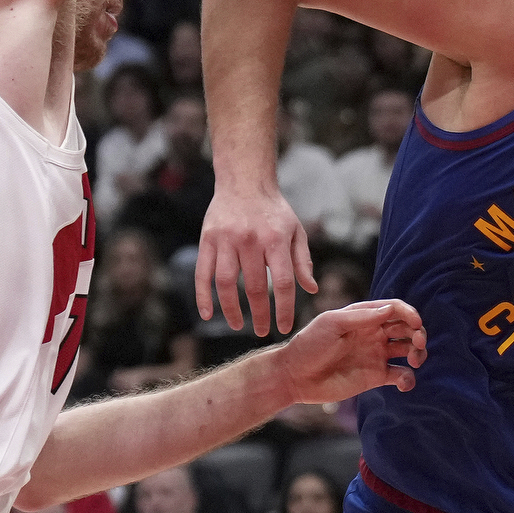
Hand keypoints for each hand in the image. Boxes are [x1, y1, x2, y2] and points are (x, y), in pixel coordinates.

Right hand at [199, 185, 319, 333]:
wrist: (244, 181)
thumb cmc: (274, 210)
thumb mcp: (296, 232)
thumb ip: (302, 261)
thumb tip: (312, 290)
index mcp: (275, 239)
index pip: (282, 283)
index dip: (284, 309)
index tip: (284, 327)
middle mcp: (250, 240)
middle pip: (253, 287)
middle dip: (259, 315)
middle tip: (263, 332)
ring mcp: (226, 240)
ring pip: (225, 284)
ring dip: (231, 310)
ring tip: (238, 326)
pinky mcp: (207, 240)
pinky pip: (202, 273)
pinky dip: (203, 296)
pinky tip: (208, 314)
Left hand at [270, 296, 425, 402]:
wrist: (295, 377)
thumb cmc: (308, 345)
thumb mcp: (332, 324)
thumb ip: (361, 317)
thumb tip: (391, 309)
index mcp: (364, 316)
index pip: (395, 309)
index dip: (409, 313)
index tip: (415, 323)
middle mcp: (373, 333)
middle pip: (407, 328)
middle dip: (418, 333)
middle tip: (418, 343)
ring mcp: (376, 355)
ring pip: (408, 349)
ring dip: (418, 353)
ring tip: (413, 360)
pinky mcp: (375, 377)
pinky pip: (400, 375)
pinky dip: (408, 379)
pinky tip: (404, 383)